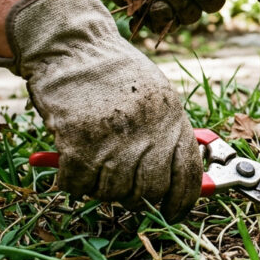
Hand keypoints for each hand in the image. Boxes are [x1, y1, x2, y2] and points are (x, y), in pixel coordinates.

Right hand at [0, 0, 202, 221]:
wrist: (73, 45)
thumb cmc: (114, 71)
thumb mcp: (156, 95)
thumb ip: (167, 133)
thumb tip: (177, 180)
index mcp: (172, 117)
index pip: (188, 174)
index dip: (182, 202)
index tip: (173, 213)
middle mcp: (148, 129)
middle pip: (150, 190)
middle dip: (137, 198)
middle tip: (124, 189)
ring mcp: (114, 137)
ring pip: (113, 191)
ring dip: (101, 188)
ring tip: (95, 167)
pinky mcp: (78, 140)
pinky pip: (78, 184)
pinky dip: (72, 181)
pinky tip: (70, 164)